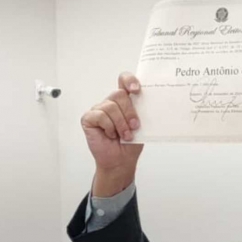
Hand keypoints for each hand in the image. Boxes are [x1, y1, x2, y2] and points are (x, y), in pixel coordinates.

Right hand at [81, 72, 144, 195]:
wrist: (121, 161)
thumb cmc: (130, 144)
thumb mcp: (141, 126)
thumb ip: (142, 111)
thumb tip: (152, 102)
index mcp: (124, 101)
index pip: (124, 80)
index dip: (129, 80)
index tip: (137, 90)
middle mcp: (110, 102)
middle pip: (119, 94)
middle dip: (129, 112)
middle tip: (135, 126)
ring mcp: (98, 109)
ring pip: (110, 106)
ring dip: (120, 123)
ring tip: (125, 135)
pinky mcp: (89, 118)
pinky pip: (100, 116)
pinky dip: (109, 127)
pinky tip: (111, 135)